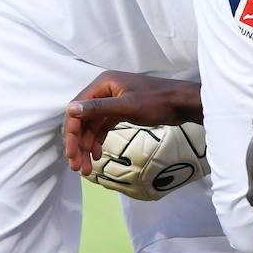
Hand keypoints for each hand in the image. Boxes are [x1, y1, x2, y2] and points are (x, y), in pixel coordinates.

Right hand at [63, 71, 202, 173]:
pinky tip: (98, 156)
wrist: (182, 103)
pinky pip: (103, 127)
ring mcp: (112, 101)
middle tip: (78, 166)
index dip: (72, 134)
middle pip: (82, 120)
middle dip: (79, 144)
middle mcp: (104, 91)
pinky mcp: (121, 110)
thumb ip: (98, 108)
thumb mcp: (126, 106)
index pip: (77, 110)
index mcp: (102, 84)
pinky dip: (98, 141)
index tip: (72, 154)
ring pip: (92, 126)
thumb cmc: (157, 101)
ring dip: (88, 146)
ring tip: (87, 168)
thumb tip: (70, 109)